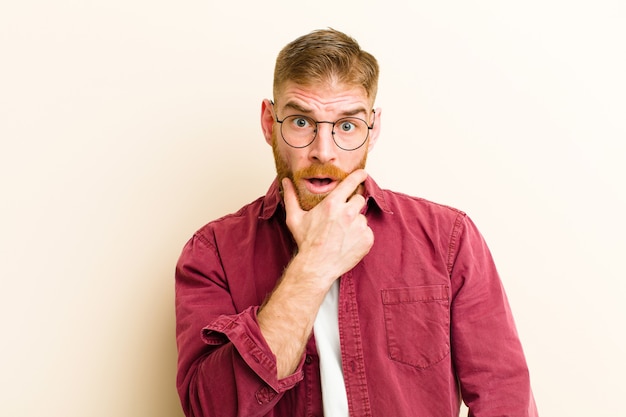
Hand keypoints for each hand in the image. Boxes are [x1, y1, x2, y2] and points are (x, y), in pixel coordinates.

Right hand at [282, 169, 373, 286]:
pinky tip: (348, 242)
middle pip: (359, 199)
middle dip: (352, 205)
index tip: (363, 174)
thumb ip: (291, 197)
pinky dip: (360, 236)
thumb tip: (286, 181)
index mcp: (332, 204)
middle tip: (342, 217)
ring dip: (355, 222)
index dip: (358, 176)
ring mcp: (359, 226)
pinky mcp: (367, 239)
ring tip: (342, 234)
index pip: (350, 183)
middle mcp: (348, 213)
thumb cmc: (306, 242)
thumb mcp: (295, 218)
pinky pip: (367, 232)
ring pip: (362, 217)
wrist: (317, 266)